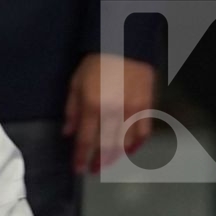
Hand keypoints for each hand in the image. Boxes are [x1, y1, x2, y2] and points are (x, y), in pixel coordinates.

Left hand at [63, 53, 156, 173]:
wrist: (125, 46)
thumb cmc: (95, 63)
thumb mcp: (75, 83)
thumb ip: (72, 110)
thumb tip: (69, 133)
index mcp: (93, 106)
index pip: (86, 141)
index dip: (81, 158)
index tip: (78, 169)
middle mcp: (114, 113)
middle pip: (107, 147)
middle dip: (99, 161)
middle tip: (93, 169)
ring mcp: (133, 112)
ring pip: (125, 144)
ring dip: (116, 157)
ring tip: (107, 162)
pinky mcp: (147, 109)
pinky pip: (144, 134)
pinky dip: (136, 146)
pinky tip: (129, 151)